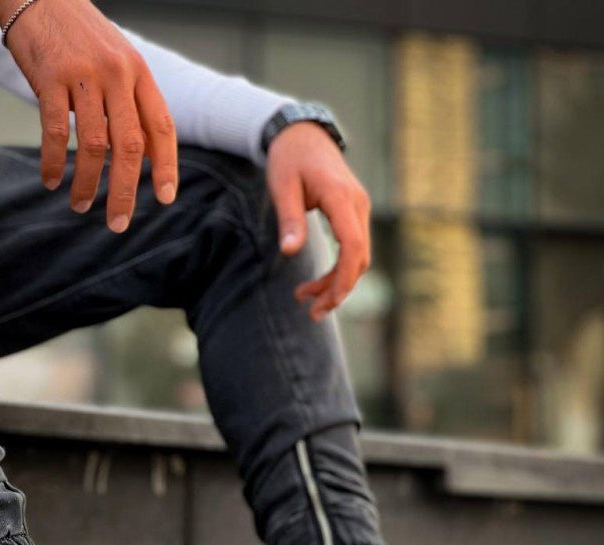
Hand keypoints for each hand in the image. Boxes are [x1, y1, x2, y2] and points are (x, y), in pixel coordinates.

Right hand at [0, 0, 177, 232]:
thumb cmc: (79, 37)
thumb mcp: (118, 63)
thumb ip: (132, 105)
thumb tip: (147, 156)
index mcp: (139, 73)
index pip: (162, 127)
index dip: (166, 166)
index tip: (164, 197)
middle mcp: (118, 74)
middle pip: (130, 146)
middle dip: (125, 191)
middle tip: (118, 223)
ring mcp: (85, 75)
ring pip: (95, 145)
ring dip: (87, 184)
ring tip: (80, 205)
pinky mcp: (51, 76)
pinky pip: (57, 132)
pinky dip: (55, 163)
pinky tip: (52, 181)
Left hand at [266, 122, 370, 320]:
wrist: (302, 134)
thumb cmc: (289, 159)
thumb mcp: (281, 186)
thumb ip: (288, 219)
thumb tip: (289, 252)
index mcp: (340, 197)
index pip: (352, 244)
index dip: (344, 277)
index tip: (327, 301)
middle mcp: (357, 204)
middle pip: (359, 257)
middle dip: (339, 289)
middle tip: (312, 313)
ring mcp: (359, 209)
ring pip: (358, 256)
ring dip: (337, 283)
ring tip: (306, 299)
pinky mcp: (354, 214)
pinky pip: (353, 249)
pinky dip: (339, 269)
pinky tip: (318, 283)